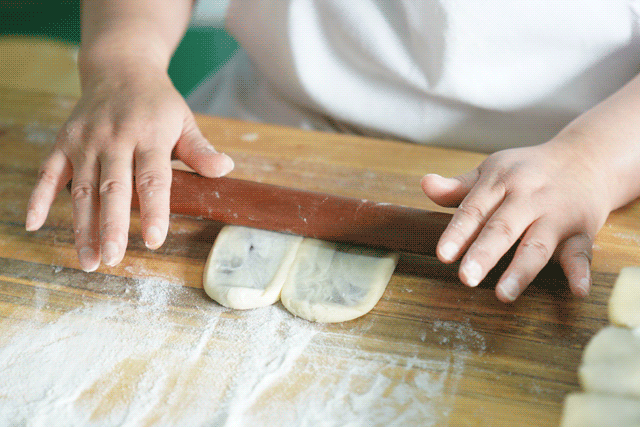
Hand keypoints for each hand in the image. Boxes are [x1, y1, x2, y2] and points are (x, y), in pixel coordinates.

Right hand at [25, 63, 233, 270]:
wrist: (120, 68)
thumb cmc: (158, 102)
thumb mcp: (184, 120)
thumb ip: (200, 149)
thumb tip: (226, 169)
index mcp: (150, 135)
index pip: (153, 179)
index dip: (154, 211)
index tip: (155, 240)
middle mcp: (115, 139)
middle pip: (113, 188)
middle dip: (111, 227)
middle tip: (114, 259)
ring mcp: (86, 141)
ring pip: (82, 189)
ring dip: (82, 227)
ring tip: (89, 260)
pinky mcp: (64, 142)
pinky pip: (49, 173)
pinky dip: (40, 198)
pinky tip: (35, 225)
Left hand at [421, 141, 609, 301]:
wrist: (587, 157)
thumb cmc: (528, 170)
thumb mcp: (493, 170)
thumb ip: (458, 187)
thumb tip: (425, 184)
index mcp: (501, 182)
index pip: (474, 209)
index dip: (457, 233)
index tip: (442, 255)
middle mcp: (528, 197)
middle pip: (503, 227)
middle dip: (484, 253)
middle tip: (466, 278)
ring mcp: (557, 214)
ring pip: (537, 244)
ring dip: (521, 270)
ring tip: (503, 294)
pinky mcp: (582, 230)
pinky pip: (582, 252)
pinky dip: (581, 272)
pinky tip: (577, 291)